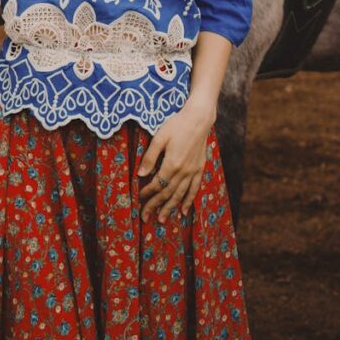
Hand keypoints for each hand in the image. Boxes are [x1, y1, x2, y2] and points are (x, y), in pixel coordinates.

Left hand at [138, 99, 214, 222]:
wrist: (199, 119)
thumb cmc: (177, 125)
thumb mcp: (159, 137)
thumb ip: (150, 157)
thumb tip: (141, 175)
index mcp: (172, 164)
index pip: (157, 184)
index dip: (147, 193)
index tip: (139, 199)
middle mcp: (183, 171)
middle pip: (167, 193)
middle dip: (155, 206)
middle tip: (146, 218)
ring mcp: (193, 171)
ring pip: (180, 195)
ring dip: (170, 208)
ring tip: (162, 220)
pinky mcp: (200, 169)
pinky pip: (194, 189)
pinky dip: (188, 201)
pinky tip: (184, 211)